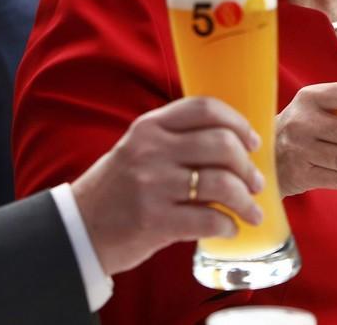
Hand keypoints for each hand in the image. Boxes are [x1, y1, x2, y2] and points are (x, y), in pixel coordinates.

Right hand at [71, 96, 263, 275]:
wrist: (80, 228)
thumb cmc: (118, 189)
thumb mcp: (139, 149)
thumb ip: (176, 139)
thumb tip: (234, 144)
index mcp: (150, 127)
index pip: (205, 108)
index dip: (238, 123)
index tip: (252, 141)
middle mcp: (152, 150)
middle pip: (221, 144)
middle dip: (248, 166)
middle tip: (255, 182)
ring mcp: (153, 185)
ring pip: (221, 183)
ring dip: (246, 200)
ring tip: (252, 210)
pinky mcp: (155, 221)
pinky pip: (209, 219)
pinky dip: (228, 225)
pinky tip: (230, 228)